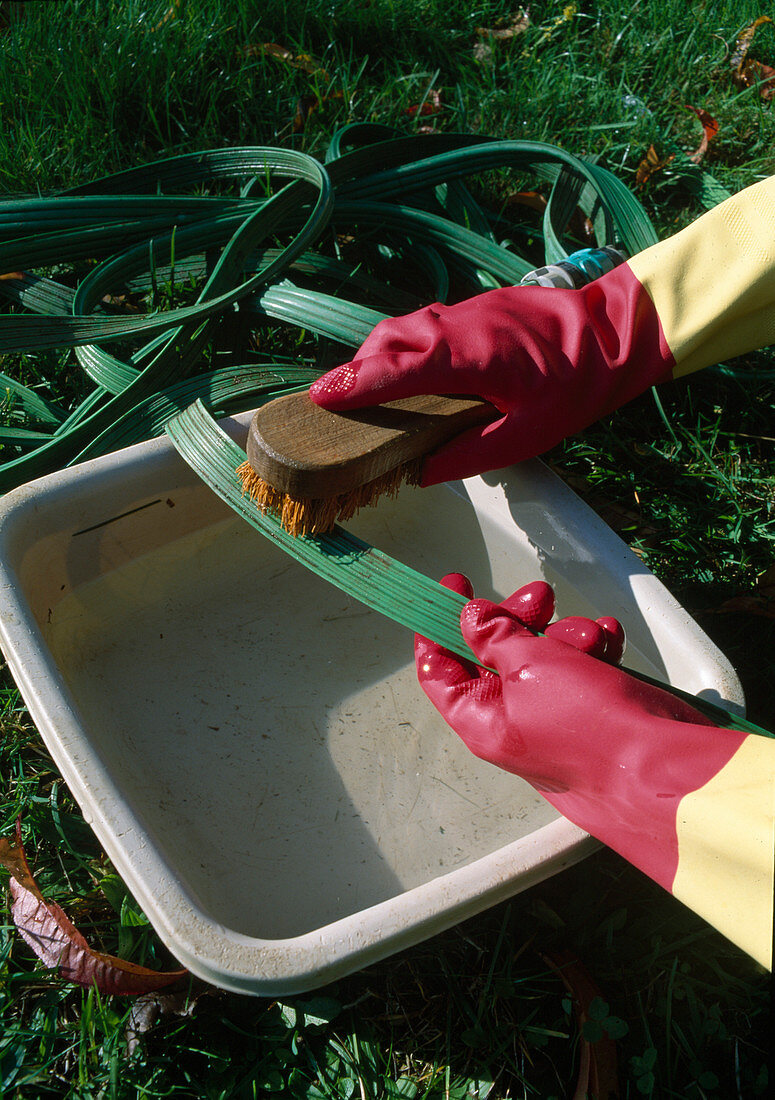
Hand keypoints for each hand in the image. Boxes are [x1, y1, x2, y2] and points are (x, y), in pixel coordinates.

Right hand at [310, 265, 672, 482]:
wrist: (616, 330)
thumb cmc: (577, 385)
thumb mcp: (529, 434)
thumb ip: (471, 455)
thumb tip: (424, 473)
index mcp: (469, 357)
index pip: (398, 369)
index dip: (356, 384)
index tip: (320, 399)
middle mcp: (459, 327)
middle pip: (390, 340)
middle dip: (356, 368)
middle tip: (333, 402)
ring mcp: (466, 312)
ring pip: (405, 328)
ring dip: (377, 355)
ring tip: (362, 389)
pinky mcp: (475, 310)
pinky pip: (424, 325)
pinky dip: (401, 346)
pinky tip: (404, 371)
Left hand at [417, 575, 744, 889]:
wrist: (662, 763)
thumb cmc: (586, 724)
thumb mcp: (528, 666)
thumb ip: (494, 637)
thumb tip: (469, 619)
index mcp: (482, 720)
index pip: (440, 671)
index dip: (440, 628)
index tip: (454, 586)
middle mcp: (513, 722)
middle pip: (496, 656)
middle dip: (518, 620)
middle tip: (540, 596)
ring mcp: (554, 717)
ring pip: (545, 657)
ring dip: (565, 634)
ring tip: (591, 633)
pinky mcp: (593, 711)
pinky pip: (583, 669)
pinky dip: (594, 649)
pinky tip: (610, 637)